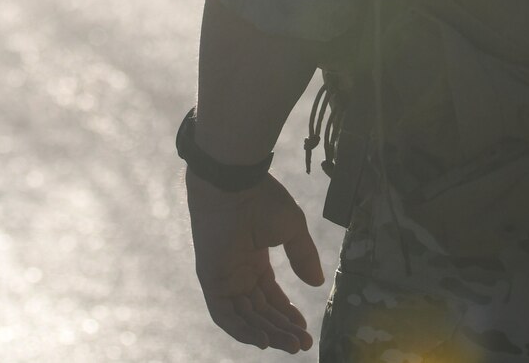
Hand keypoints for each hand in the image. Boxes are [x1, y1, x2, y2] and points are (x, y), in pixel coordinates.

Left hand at [186, 171, 325, 352]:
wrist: (234, 184)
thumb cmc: (262, 198)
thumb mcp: (292, 229)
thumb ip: (303, 257)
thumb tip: (316, 283)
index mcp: (254, 260)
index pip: (270, 297)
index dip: (287, 315)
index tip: (305, 330)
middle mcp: (238, 272)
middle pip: (260, 312)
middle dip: (282, 330)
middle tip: (303, 345)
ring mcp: (224, 277)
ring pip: (245, 318)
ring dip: (267, 333)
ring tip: (290, 345)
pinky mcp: (211, 280)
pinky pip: (224, 315)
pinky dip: (242, 330)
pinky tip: (264, 340)